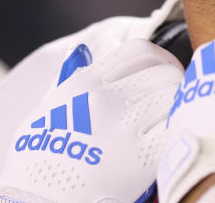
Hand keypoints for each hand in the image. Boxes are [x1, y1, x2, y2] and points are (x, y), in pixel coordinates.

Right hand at [0, 39, 182, 202]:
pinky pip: (175, 128)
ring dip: (177, 106)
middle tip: (173, 98)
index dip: (157, 60)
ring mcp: (125, 125)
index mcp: (84, 83)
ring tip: (174, 118)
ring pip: (174, 96)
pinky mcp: (141, 156)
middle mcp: (106, 97)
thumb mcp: (45, 112)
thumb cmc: (36, 163)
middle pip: (164, 72)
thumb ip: (68, 83)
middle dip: (172, 83)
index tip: (160, 72)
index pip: (139, 50)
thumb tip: (82, 55)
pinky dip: (178, 130)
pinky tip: (172, 139)